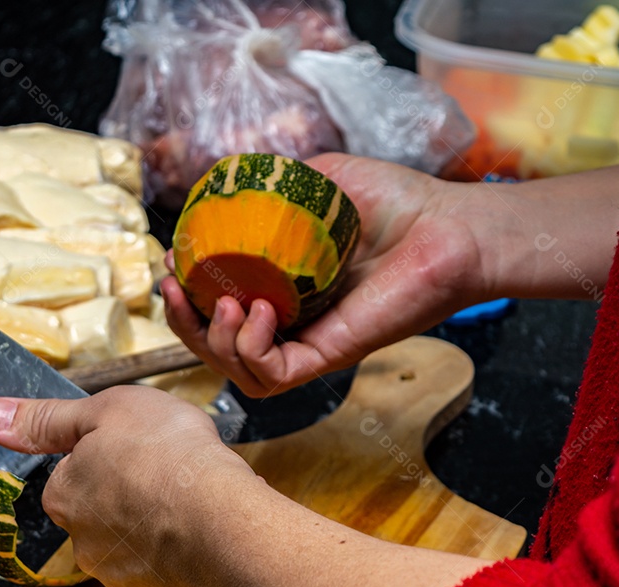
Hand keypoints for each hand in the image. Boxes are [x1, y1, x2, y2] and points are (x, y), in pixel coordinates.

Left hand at [0, 387, 259, 586]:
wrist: (221, 518)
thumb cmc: (166, 454)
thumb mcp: (105, 410)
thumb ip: (47, 418)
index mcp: (66, 496)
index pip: (75, 476)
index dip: (111, 457)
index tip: (142, 450)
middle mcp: (84, 546)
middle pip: (105, 517)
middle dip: (135, 500)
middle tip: (173, 477)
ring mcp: (123, 582)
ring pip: (140, 551)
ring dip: (163, 533)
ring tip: (200, 507)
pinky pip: (172, 581)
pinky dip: (188, 563)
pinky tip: (211, 540)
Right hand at [162, 153, 497, 396]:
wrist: (447, 225)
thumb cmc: (396, 202)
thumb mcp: (320, 179)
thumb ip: (274, 183)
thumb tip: (227, 177)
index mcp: (284, 289)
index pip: (220, 307)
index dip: (186, 294)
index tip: (172, 261)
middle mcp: (294, 323)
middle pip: (219, 347)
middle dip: (183, 325)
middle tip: (174, 289)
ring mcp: (311, 343)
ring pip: (239, 371)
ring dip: (210, 343)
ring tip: (216, 305)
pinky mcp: (330, 355)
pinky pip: (272, 376)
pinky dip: (248, 350)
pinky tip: (252, 314)